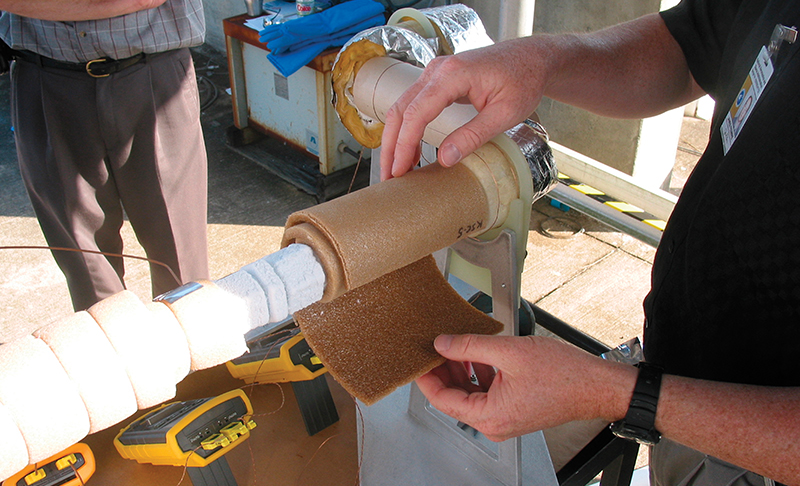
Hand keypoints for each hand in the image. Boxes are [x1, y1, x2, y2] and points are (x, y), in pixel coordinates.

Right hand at [379, 38, 548, 179]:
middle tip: (389, 177)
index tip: (400, 170)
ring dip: (396, 139)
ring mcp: (435, 72)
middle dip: (391, 146)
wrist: (532, 59)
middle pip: (401, 110)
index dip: (404, 145)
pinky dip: (407, 129)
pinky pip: (414, 105)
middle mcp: (438, 69)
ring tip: (397, 169)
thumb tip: (445, 159)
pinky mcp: (438, 80)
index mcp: (453, 75)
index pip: (416, 113)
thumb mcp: (505, 114)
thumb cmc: (524, 81)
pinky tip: (411, 152)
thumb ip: (473, 135)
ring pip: (403, 107)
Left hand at [415, 334, 636, 441]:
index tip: (418, 359)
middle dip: (444, 371)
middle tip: (435, 346)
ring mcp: (504, 420)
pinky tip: (478, 355)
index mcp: (490, 416)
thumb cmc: (564, 375)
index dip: (427, 377)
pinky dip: (478, 375)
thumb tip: (442, 344)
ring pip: (470, 394)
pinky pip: (486, 394)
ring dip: (461, 370)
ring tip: (456, 346)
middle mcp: (494, 424)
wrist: (596, 385)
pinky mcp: (513, 411)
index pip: (442, 399)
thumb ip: (470, 346)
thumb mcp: (509, 352)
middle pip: (454, 398)